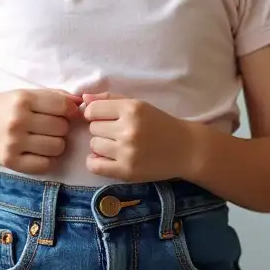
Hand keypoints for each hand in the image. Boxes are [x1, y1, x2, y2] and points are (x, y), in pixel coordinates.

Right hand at [0, 89, 80, 175]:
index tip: (66, 114)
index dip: (70, 111)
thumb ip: (55, 96)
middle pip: (62, 128)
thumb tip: (81, 102)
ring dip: (57, 144)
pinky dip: (47, 160)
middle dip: (62, 128)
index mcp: (23, 99)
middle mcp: (17, 120)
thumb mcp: (26, 94)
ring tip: (45, 139)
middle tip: (51, 128)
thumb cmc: (5, 107)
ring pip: (57, 147)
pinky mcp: (10, 161)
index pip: (63, 107)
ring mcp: (13, 142)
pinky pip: (44, 165)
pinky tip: (39, 153)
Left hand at [81, 93, 195, 181]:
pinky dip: (95, 162)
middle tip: (118, 133)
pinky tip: (106, 159)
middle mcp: (128, 129)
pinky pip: (95, 166)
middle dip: (102, 130)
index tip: (104, 118)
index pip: (92, 110)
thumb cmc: (160, 124)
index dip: (95, 114)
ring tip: (118, 146)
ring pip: (94, 145)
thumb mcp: (139, 105)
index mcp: (132, 109)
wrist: (186, 149)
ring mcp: (127, 152)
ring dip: (101, 146)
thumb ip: (110, 99)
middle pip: (93, 128)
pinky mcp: (127, 171)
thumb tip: (83, 98)